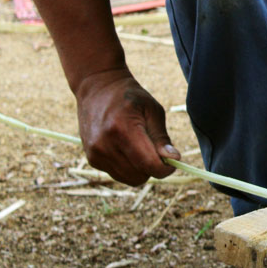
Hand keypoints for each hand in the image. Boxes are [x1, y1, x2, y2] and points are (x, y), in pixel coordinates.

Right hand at [74, 68, 179, 185]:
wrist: (97, 88)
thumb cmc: (130, 97)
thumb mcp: (153, 110)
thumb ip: (162, 137)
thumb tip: (174, 158)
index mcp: (123, 130)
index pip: (149, 164)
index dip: (166, 168)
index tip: (173, 161)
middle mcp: (105, 145)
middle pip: (140, 176)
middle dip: (154, 168)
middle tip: (158, 151)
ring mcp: (96, 153)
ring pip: (130, 179)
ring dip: (141, 170)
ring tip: (142, 148)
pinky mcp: (92, 159)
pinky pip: (118, 174)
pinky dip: (129, 167)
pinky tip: (128, 149)